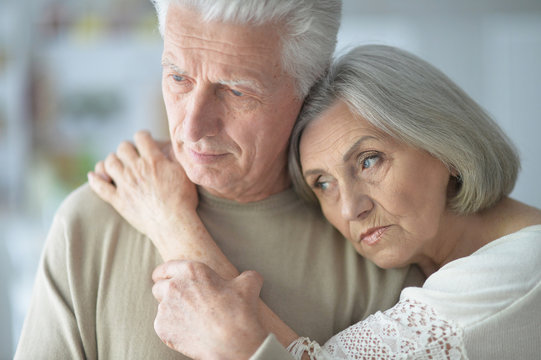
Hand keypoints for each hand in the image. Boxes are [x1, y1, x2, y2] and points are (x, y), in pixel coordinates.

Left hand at [88, 131, 196, 239]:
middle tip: (132, 153)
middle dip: (127, 147)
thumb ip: (174, 157)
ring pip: (109, 163)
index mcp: (153, 161)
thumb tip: (168, 146)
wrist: (173, 224)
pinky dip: (94, 179)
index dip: (143, 136)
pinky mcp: (118, 201)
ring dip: (113, 160)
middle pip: (123, 148)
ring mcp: (125, 185)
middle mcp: (136, 170)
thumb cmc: (183, 199)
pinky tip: (93, 176)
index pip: (141, 137)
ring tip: (118, 164)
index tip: (146, 139)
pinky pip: (100, 187)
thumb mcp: (184, 173)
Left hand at [152, 260, 267, 359]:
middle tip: (180, 301)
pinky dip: (172, 328)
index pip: (165, 268)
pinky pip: (162, 325)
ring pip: (161, 307)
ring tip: (190, 320)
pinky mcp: (162, 328)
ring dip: (171, 311)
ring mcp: (165, 308)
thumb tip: (251, 277)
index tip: (165, 279)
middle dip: (166, 292)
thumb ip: (246, 275)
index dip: (164, 274)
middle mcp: (174, 286)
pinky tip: (188, 332)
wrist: (232, 341)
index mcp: (191, 271)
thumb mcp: (249, 284)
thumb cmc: (239, 310)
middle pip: (158, 286)